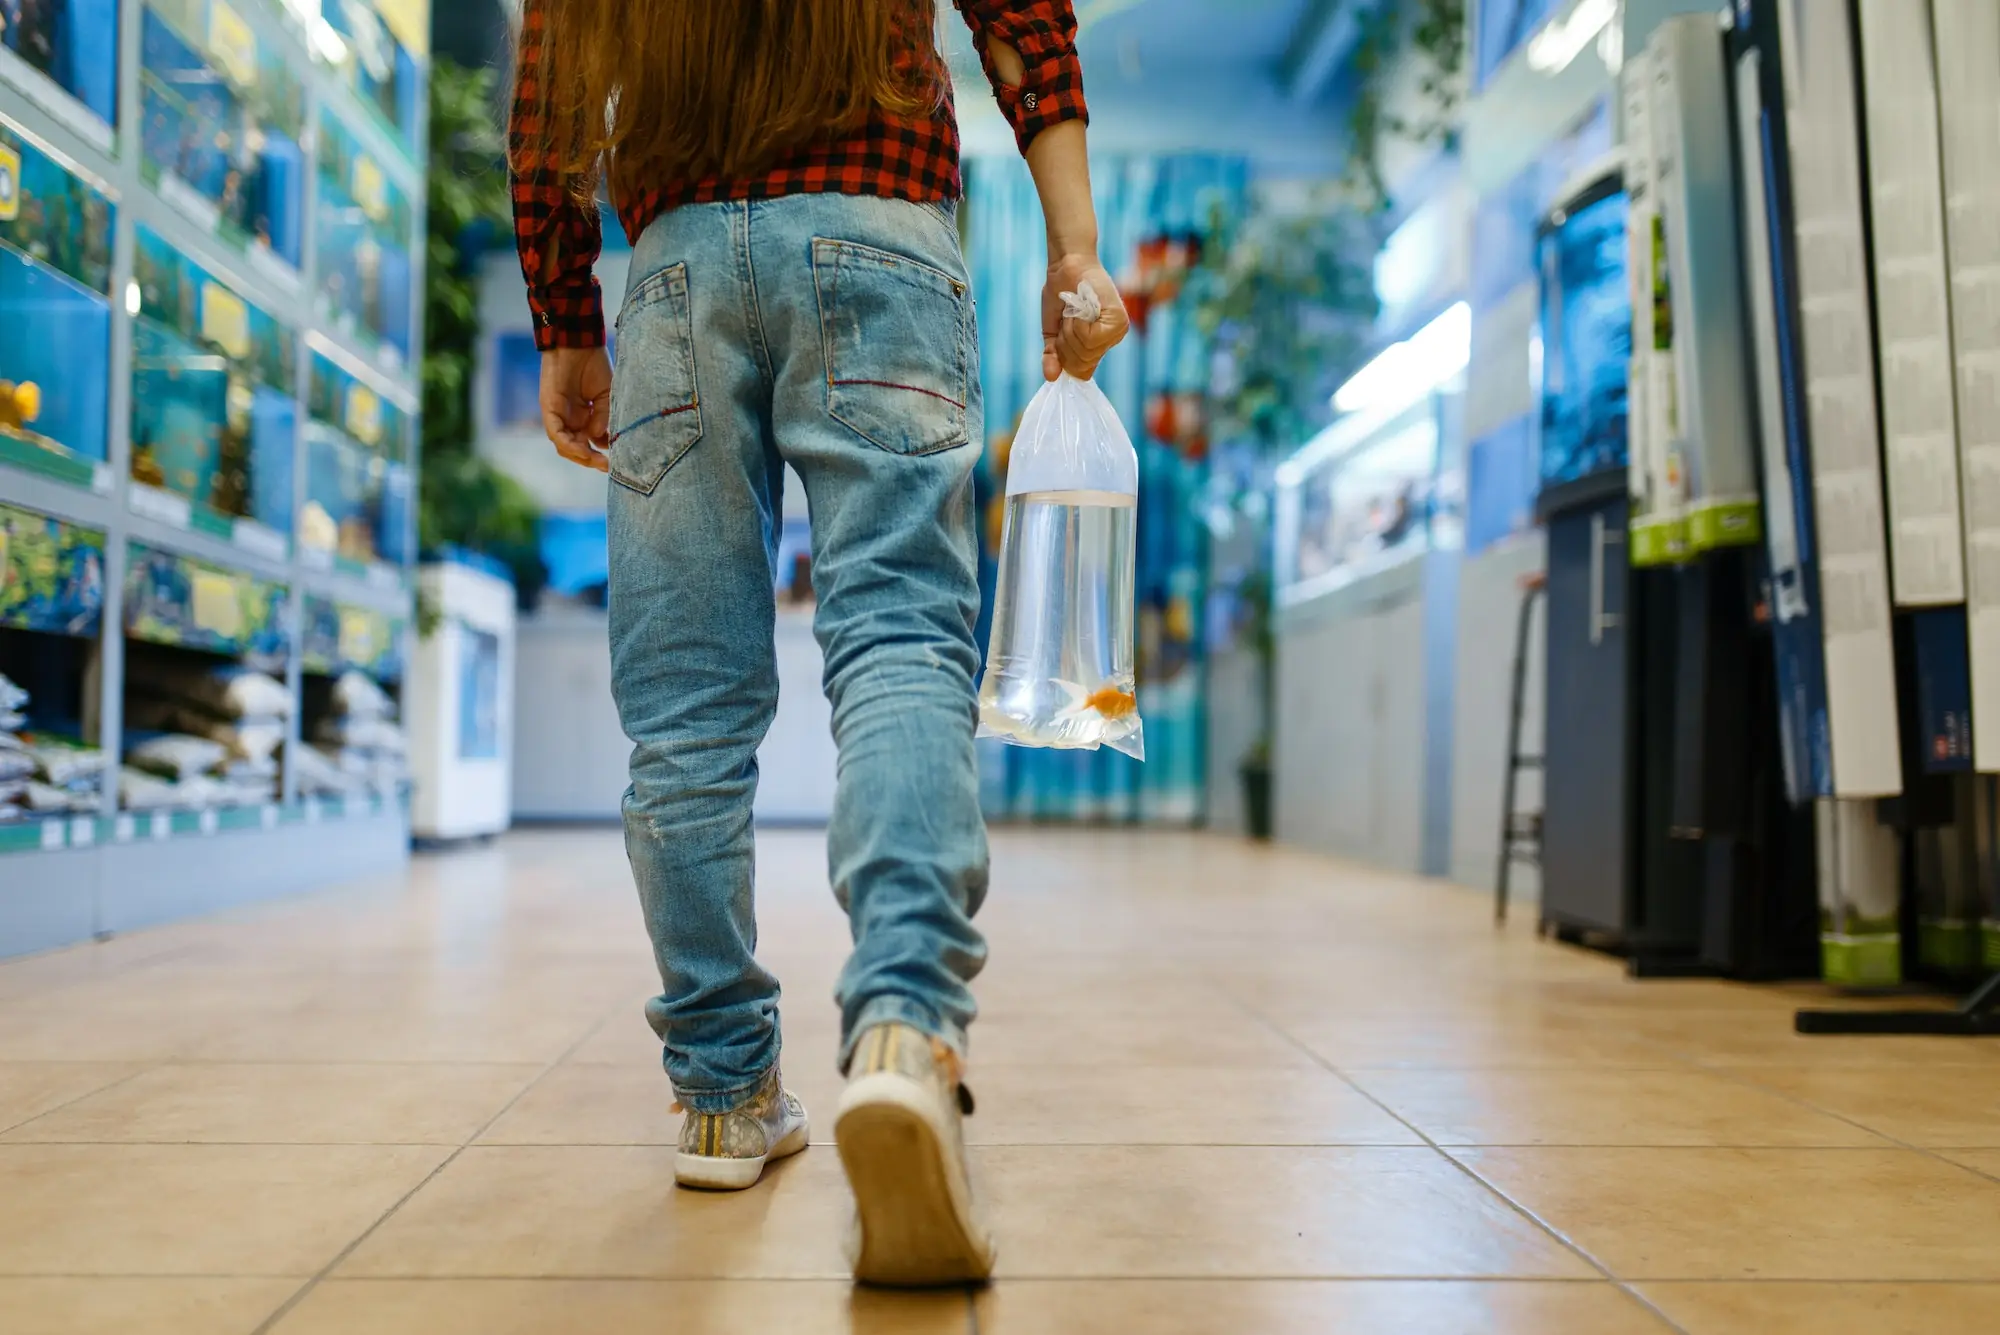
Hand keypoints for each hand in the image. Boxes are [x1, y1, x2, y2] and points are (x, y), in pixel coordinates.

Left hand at [540, 347, 612, 471]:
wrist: (578, 343)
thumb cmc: (593, 365)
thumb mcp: (605, 396)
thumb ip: (603, 417)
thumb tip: (600, 439)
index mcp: (584, 416)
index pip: (591, 442)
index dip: (602, 453)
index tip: (616, 461)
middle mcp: (570, 419)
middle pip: (577, 448)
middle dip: (591, 460)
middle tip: (607, 467)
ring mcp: (559, 416)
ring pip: (565, 446)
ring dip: (580, 456)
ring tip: (596, 461)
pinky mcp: (549, 409)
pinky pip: (556, 433)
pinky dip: (567, 444)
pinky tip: (581, 449)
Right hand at [1042, 254, 1127, 381]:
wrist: (1066, 265)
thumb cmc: (1061, 294)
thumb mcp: (1053, 332)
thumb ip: (1053, 356)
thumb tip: (1050, 378)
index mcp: (1099, 345)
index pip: (1081, 372)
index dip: (1063, 357)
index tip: (1061, 333)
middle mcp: (1112, 340)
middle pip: (1082, 364)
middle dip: (1065, 343)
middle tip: (1067, 318)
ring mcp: (1118, 331)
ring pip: (1086, 351)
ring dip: (1070, 331)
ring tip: (1074, 311)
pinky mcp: (1119, 321)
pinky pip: (1091, 338)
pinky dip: (1078, 324)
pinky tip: (1080, 309)